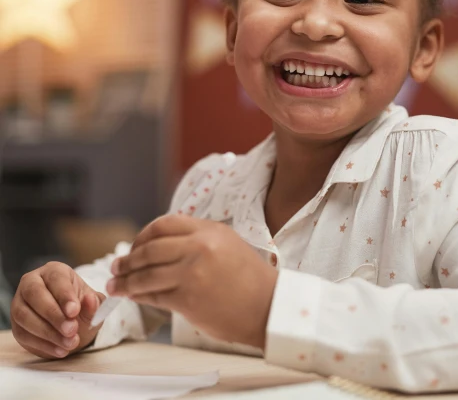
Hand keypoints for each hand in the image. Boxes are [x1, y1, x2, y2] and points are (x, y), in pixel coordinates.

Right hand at [11, 262, 105, 358]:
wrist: (72, 325)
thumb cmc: (82, 308)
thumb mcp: (93, 305)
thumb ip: (94, 303)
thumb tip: (91, 299)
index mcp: (54, 271)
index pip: (56, 279)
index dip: (64, 295)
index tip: (74, 311)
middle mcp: (32, 282)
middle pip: (35, 294)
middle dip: (54, 315)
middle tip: (71, 330)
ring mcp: (20, 303)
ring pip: (25, 316)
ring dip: (48, 333)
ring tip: (70, 342)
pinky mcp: (16, 324)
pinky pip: (23, 334)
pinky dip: (43, 344)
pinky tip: (60, 350)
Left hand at [108, 215, 277, 348]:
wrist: (268, 307)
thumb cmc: (250, 279)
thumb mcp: (228, 244)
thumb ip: (197, 239)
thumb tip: (159, 245)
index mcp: (210, 230)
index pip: (163, 224)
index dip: (142, 236)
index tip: (134, 247)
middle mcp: (200, 247)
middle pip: (149, 249)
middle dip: (128, 259)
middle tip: (117, 267)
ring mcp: (192, 273)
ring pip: (146, 274)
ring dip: (125, 280)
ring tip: (115, 285)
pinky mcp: (187, 299)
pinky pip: (153, 295)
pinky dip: (138, 296)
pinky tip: (132, 297)